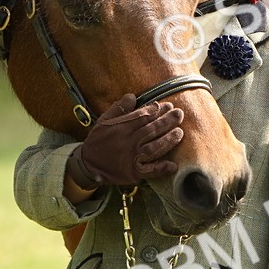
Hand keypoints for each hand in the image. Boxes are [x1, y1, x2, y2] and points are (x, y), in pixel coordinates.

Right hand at [66, 94, 183, 188]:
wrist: (88, 165)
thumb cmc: (98, 140)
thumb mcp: (104, 121)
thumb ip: (118, 108)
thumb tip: (132, 96)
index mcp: (121, 128)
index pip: (143, 117)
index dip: (156, 110)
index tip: (167, 105)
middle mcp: (128, 142)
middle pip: (151, 130)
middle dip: (167, 121)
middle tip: (179, 114)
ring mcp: (132, 158)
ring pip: (154, 148)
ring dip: (168, 140)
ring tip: (180, 133)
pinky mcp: (133, 172)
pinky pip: (150, 171)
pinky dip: (161, 168)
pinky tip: (173, 165)